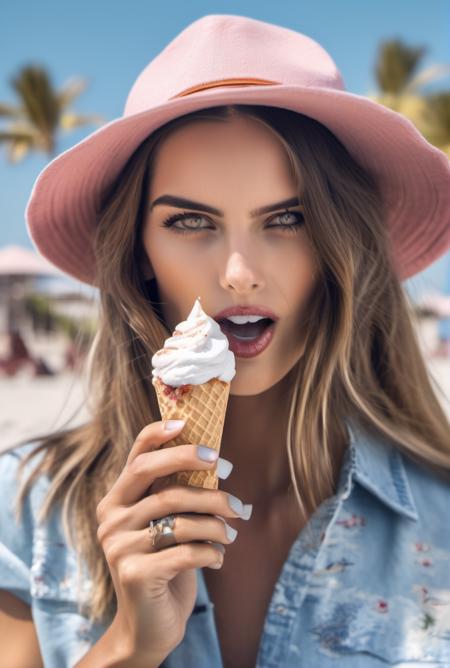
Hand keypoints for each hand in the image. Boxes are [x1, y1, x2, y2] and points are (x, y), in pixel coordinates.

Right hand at [95, 419, 251, 661]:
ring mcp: (118, 546)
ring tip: (234, 529)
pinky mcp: (134, 574)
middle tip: (229, 469)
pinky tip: (219, 557)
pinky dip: (211, 552)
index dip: (160, 435)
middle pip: (153, 474)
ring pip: (179, 516)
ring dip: (216, 520)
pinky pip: (186, 551)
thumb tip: (219, 464)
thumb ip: (179, 494)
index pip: (136, 456)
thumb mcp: (168, 525)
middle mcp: (110, 517)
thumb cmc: (165, 564)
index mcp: (117, 499)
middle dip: (193, 464)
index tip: (188, 424)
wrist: (148, 627)